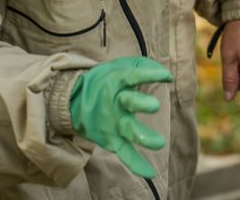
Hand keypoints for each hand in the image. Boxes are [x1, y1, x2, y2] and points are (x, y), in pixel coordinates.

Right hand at [69, 57, 173, 177]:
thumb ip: (145, 67)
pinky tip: (150, 173)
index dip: (149, 75)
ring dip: (142, 136)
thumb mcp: (120, 66)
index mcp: (117, 81)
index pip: (133, 76)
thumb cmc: (106, 80)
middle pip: (128, 102)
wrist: (72, 100)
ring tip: (159, 143)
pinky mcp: (111, 139)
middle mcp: (115, 102)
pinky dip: (136, 164)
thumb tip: (167, 76)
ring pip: (128, 129)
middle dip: (141, 104)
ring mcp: (113, 122)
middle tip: (155, 106)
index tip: (166, 76)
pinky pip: (124, 152)